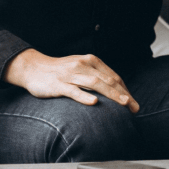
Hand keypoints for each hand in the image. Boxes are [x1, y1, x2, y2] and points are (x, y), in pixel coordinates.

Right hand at [2, 48, 139, 110]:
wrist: (34, 68)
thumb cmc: (61, 71)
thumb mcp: (81, 68)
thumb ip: (96, 76)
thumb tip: (115, 90)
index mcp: (91, 60)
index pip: (113, 76)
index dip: (125, 90)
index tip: (134, 103)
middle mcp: (83, 65)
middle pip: (108, 80)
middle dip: (123, 94)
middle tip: (134, 107)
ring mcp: (71, 74)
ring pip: (94, 84)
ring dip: (111, 93)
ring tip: (123, 103)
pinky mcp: (58, 84)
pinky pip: (73, 90)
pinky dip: (84, 96)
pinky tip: (94, 102)